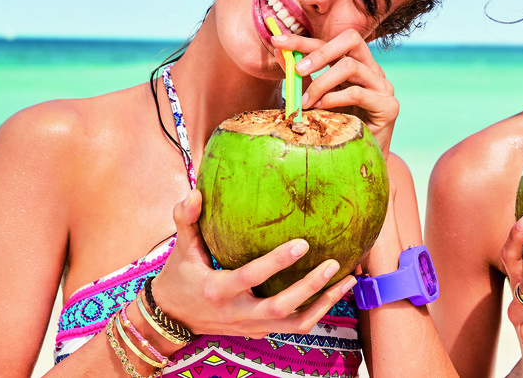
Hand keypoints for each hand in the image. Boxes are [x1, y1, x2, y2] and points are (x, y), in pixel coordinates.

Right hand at [153, 190, 356, 339]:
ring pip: (295, 324)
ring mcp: (252, 325)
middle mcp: (238, 313)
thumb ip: (186, 219)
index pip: (251, 277)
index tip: (302, 243)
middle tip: (333, 263)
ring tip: (347, 279)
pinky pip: (296, 325)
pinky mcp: (262, 330)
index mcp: (218, 290)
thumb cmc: (180, 277)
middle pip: (280, 308)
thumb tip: (195, 192)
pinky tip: (337, 290)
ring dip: (324, 304)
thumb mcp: (181, 249)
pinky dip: (320, 310)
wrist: (174, 318)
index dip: (277, 262)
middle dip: (309, 288)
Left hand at [271, 28, 397, 155]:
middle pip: (351, 40)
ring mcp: (383, 86)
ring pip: (351, 66)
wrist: (362, 158)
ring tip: (306, 102)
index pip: (332, 42)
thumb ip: (302, 76)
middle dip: (319, 51)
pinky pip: (358, 93)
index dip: (305, 40)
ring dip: (321, 83)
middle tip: (297, 68)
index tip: (279, 41)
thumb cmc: (339, 126)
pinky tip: (321, 109)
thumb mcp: (316, 96)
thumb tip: (279, 52)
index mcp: (357, 63)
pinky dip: (334, 99)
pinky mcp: (389, 106)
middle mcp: (373, 70)